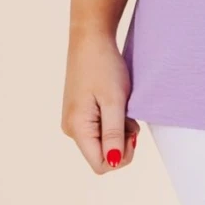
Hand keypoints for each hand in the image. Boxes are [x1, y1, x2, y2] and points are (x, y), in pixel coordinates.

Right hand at [62, 26, 140, 173]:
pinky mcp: (80, 114)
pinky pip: (100, 131)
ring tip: (123, 108)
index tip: (132, 132)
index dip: (122, 156)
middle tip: (129, 118)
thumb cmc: (103, 67)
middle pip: (102, 156)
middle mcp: (72, 130)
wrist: (91, 40)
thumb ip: (113, 133)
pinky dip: (114, 123)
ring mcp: (75, 122)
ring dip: (119, 131)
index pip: (101, 165)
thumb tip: (113, 163)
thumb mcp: (114, 101)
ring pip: (103, 143)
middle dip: (121, 142)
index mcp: (77, 129)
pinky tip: (117, 105)